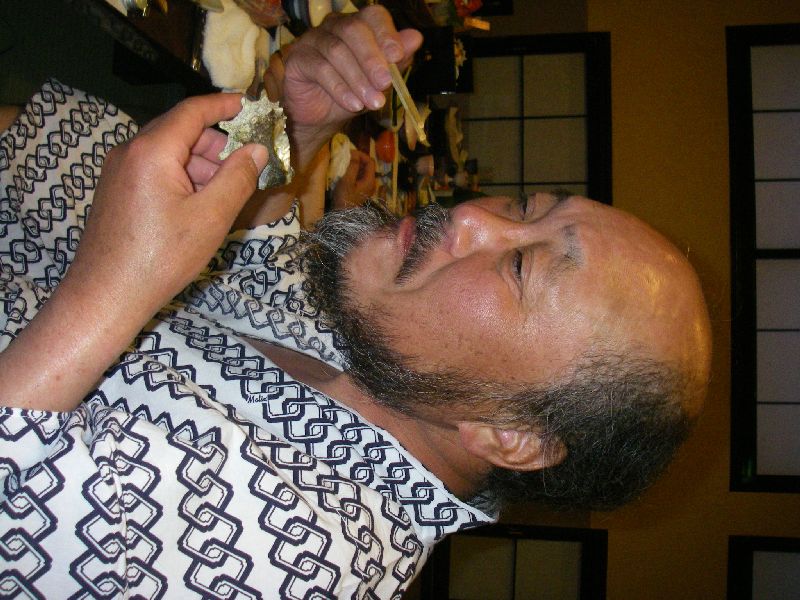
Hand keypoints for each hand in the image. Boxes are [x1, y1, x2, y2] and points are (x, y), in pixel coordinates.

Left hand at [0, 93, 268, 410]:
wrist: (106, 294)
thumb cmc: (162, 257)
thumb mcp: (211, 217)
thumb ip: (238, 178)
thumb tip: (257, 150)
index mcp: (152, 151)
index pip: (191, 112)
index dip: (222, 105)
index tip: (246, 104)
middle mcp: (129, 152)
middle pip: (178, 131)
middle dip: (215, 144)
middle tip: (244, 166)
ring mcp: (117, 171)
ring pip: (167, 153)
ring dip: (199, 165)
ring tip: (223, 194)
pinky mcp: (114, 191)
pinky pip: (153, 170)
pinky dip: (180, 177)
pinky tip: (196, 206)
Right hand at [265, 6, 422, 169]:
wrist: (322, 118)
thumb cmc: (352, 94)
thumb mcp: (379, 81)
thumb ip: (396, 61)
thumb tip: (416, 38)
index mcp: (358, 26)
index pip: (373, 16)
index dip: (386, 34)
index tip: (398, 57)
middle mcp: (335, 26)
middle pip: (354, 30)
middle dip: (372, 59)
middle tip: (385, 84)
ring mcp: (313, 40)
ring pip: (337, 51)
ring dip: (358, 80)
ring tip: (371, 103)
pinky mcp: (297, 58)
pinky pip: (319, 68)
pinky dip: (339, 89)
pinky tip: (352, 105)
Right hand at [331, 148, 376, 208]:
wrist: (343, 215)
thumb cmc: (344, 198)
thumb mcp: (347, 181)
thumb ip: (352, 166)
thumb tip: (355, 153)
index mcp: (370, 180)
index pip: (370, 161)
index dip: (361, 154)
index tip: (350, 152)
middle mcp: (372, 183)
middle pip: (368, 166)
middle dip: (358, 159)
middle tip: (346, 156)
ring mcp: (367, 187)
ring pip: (363, 171)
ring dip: (355, 165)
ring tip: (345, 162)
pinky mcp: (362, 190)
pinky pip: (360, 177)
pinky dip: (354, 171)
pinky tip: (346, 171)